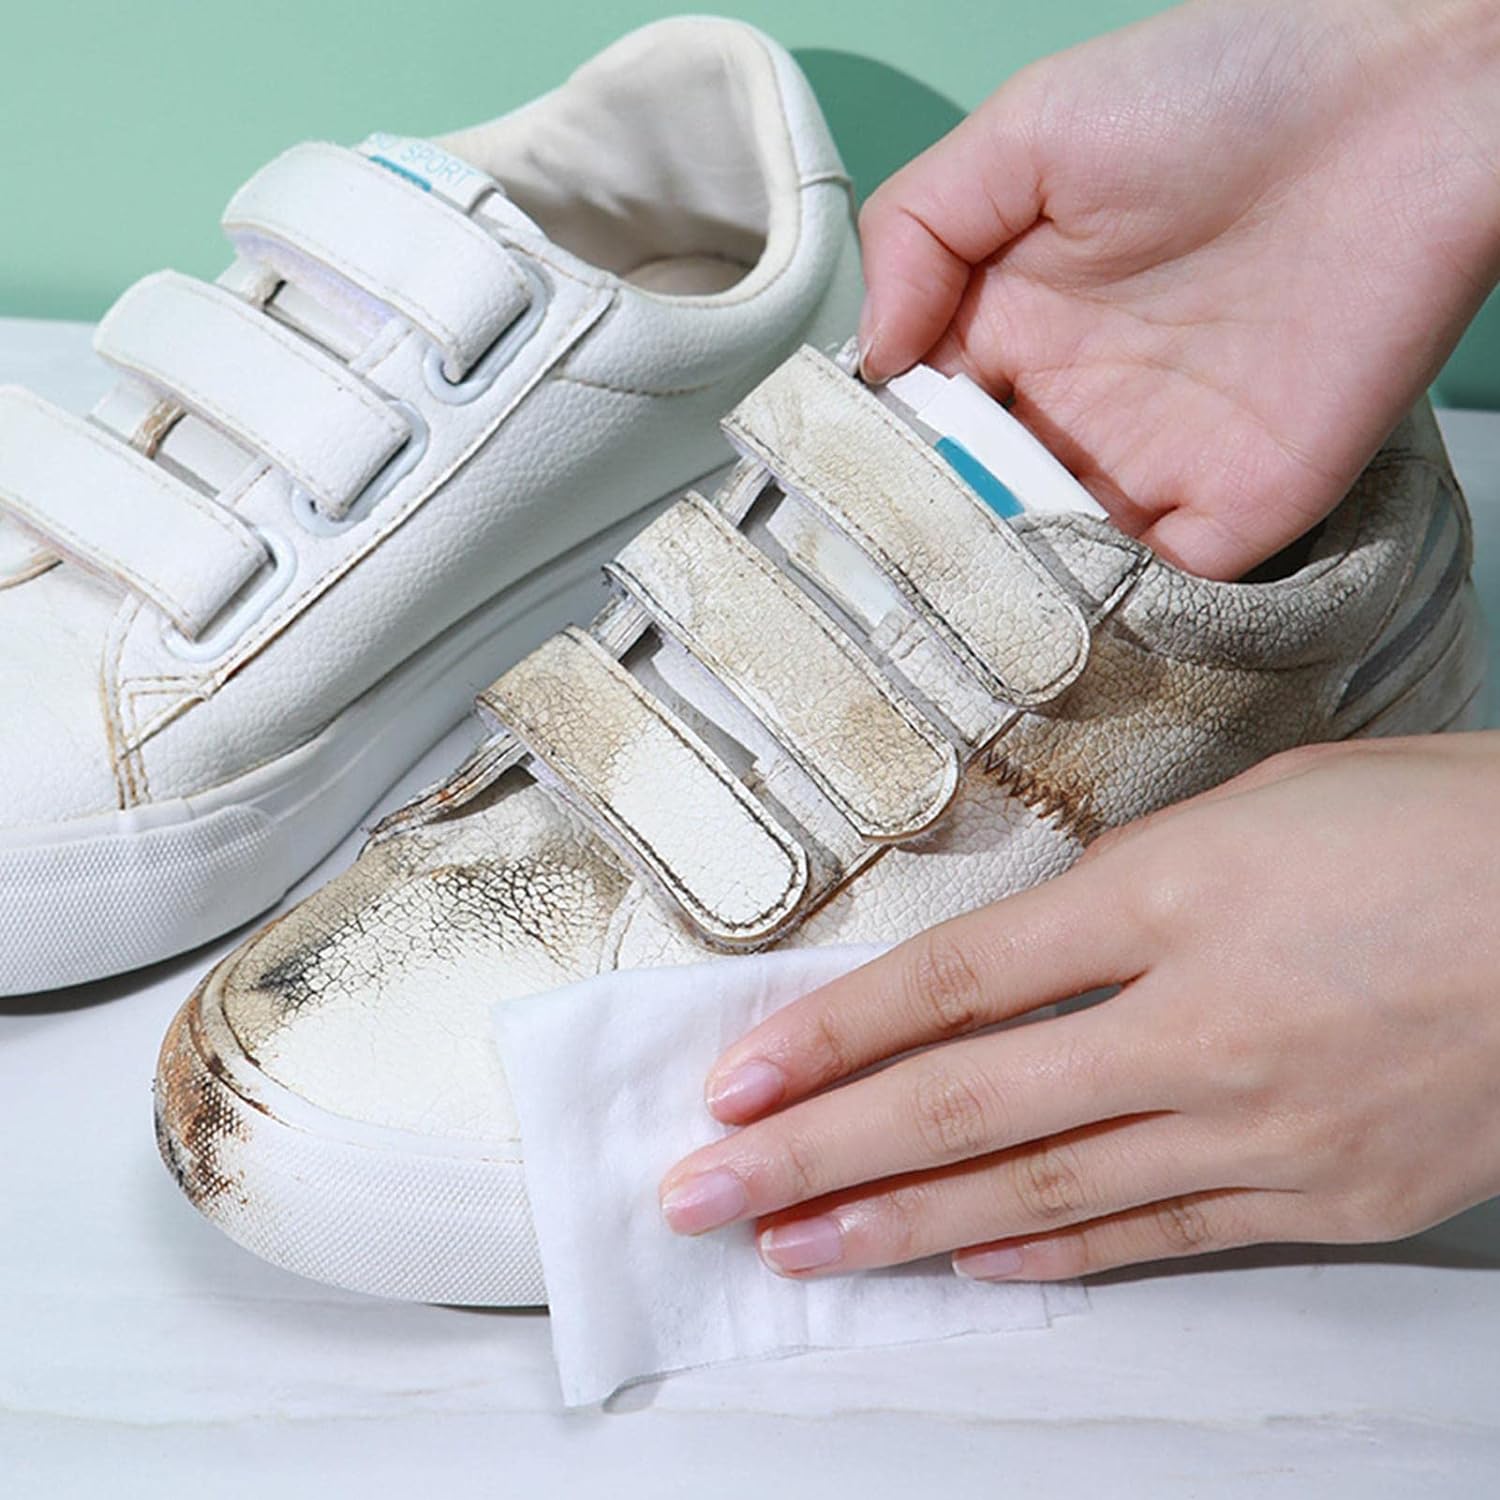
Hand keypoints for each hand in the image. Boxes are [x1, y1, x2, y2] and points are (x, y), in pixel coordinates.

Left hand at [660, 734, 1499, 1281]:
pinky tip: (973, 1264)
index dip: (830, 1034)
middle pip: (963, 1102)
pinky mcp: (1329, 1196)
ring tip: (799, 1250)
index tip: (737, 1078)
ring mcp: (1261, 1124)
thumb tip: (1036, 953)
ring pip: (1041, 1188)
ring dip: (903, 1225)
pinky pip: (1162, 1233)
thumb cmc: (1442, 824)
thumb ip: (1134, 888)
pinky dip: (1058, 1253)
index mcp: (1170, 896)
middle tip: (706, 1193)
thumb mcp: (1261, 807)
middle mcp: (1197, 1024)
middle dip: (817, 1153)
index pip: (953, 980)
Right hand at [858, 0, 1499, 577]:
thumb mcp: (1028, 130)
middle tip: (874, 578)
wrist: (1402, 107)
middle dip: (922, 548)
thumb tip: (868, 362)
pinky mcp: (1232, 516)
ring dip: (993, 597)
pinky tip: (1036, 625)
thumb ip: (917, 231)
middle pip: (970, 511)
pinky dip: (1091, 623)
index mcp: (1010, 330)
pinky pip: (1145, 599)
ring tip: (934, 622)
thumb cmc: (1220, 90)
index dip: (872, 464)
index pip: (916, 424)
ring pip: (1044, 570)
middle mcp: (1067, 413)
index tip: (828, 498)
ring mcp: (1147, 471)